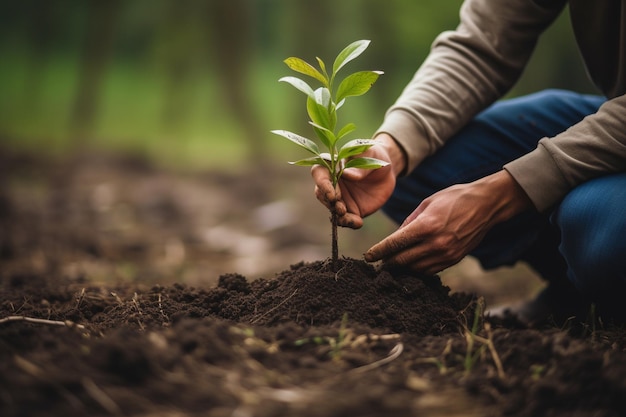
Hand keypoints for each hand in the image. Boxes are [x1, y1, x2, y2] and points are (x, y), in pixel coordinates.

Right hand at [312, 133, 405, 228]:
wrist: (386, 171)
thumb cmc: (374, 155)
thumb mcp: (370, 154)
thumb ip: (359, 164)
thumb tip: (347, 175)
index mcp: (331, 165)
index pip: (319, 173)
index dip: (322, 184)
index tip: (333, 194)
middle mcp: (332, 183)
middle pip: (321, 194)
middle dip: (330, 202)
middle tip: (342, 207)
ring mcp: (340, 198)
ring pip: (331, 209)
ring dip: (338, 215)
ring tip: (350, 217)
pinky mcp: (350, 209)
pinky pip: (345, 219)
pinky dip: (349, 223)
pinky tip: (359, 223)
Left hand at [364, 170, 532, 273]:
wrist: (486, 205)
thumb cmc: (455, 198)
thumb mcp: (427, 203)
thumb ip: (409, 221)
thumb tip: (396, 238)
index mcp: (426, 226)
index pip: (395, 244)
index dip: (378, 252)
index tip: (368, 257)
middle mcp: (435, 243)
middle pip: (402, 260)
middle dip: (388, 262)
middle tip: (379, 261)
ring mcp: (446, 254)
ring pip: (415, 269)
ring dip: (402, 268)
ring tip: (393, 263)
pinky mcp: (454, 260)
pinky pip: (429, 270)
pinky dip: (417, 269)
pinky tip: (412, 264)